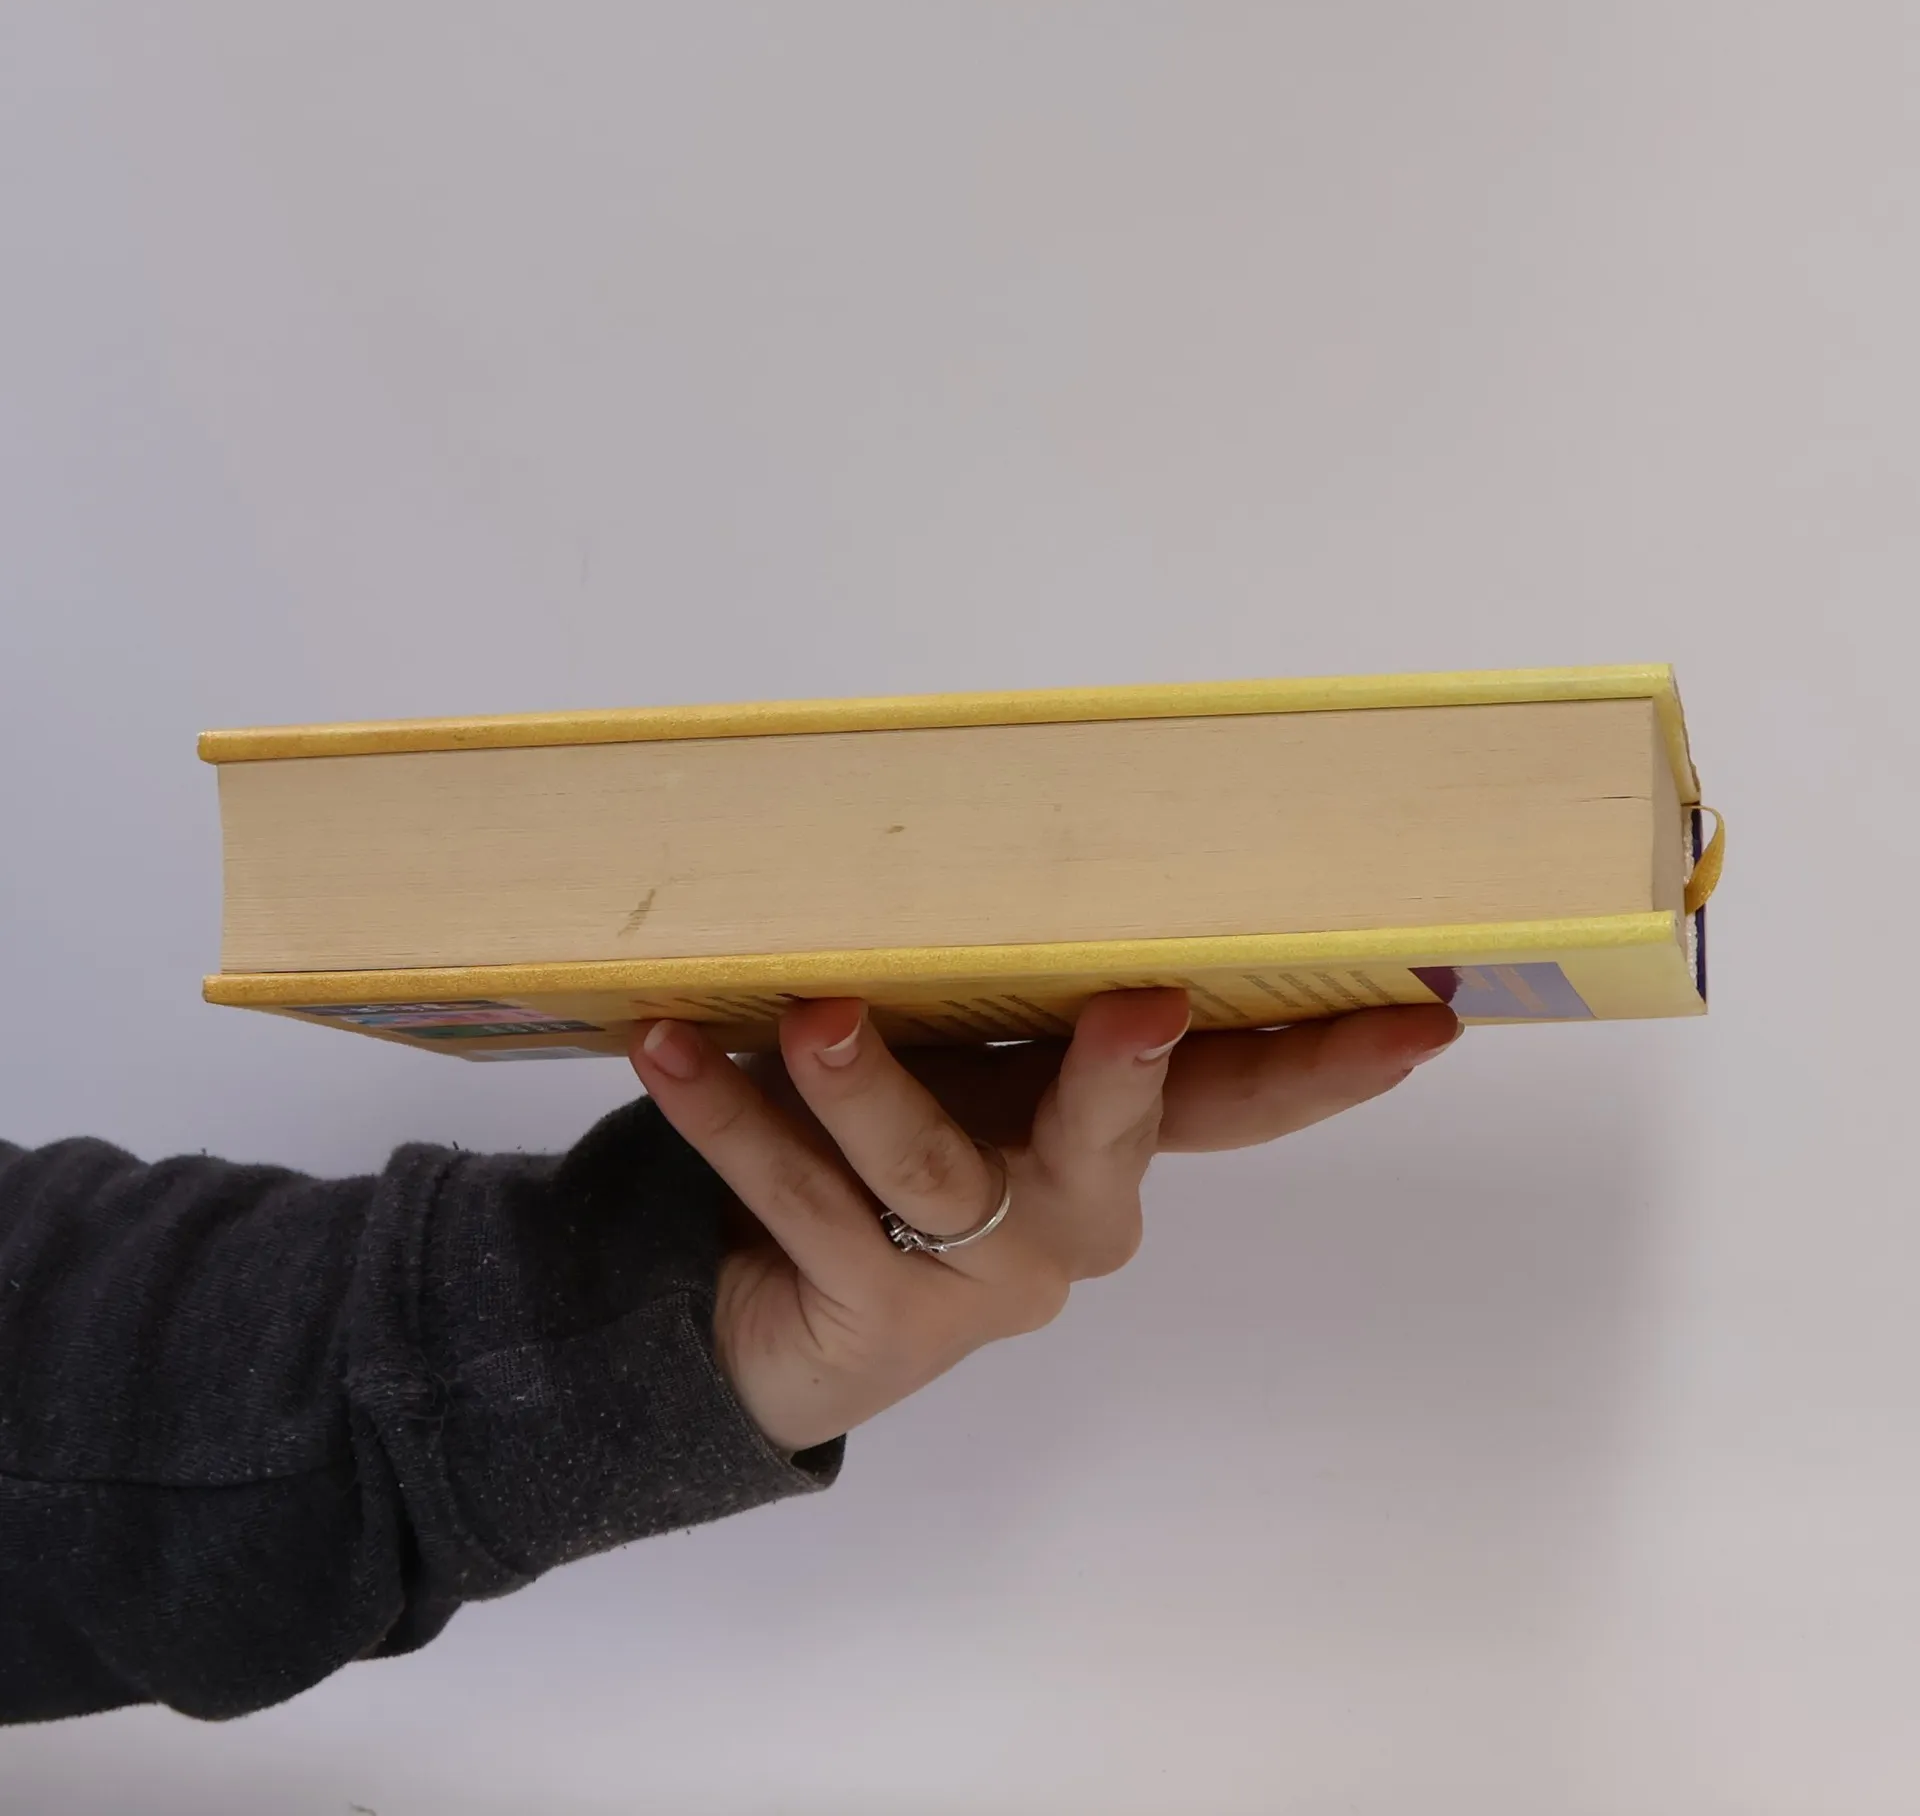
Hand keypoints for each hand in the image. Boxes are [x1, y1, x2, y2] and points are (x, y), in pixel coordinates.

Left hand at [630, 993, 1458, 1453]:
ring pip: (934, 1168)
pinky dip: (729, 1116)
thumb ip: (998, 985)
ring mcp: (975, 1274)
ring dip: (870, 1082)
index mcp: (1111, 1143)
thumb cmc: (899, 1145)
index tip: (1425, 1013)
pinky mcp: (870, 1309)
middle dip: (1129, 1072)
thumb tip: (992, 814)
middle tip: (1137, 1004)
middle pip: (1117, 1141)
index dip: (1329, 1062)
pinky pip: (796, 1195)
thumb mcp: (971, 1061)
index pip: (1242, 1096)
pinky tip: (671, 1044)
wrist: (782, 1308)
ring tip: (815, 1014)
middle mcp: (1069, 1217)